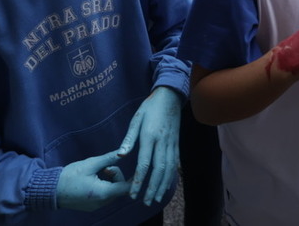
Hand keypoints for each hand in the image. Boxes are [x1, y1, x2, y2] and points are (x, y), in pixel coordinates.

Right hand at [55, 150, 129, 210]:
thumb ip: (109, 159)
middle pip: (119, 188)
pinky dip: (104, 186)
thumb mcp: (91, 164)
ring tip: (98, 172)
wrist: (51, 190)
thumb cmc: (70, 176)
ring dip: (109, 181)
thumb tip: (123, 152)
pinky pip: (104, 196)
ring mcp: (96, 206)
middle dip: (116, 175)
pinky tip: (93, 179)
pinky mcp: (92, 206)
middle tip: (105, 167)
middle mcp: (102, 203)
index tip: (135, 169)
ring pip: (112, 192)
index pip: (126, 188)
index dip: (133, 178)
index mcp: (103, 193)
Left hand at [117, 87, 180, 205]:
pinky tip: (166, 185)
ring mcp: (172, 144)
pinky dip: (171, 177)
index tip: (133, 193)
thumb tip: (121, 155)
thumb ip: (129, 138)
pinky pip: (175, 163)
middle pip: (158, 170)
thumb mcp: (136, 119)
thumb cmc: (150, 107)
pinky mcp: (176, 144)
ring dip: (163, 186)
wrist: (170, 97)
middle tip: (146, 202)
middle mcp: (163, 142)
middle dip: (152, 188)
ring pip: (169, 169)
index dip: (139, 181)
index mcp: (150, 136)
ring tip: (156, 199)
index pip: (144, 163)